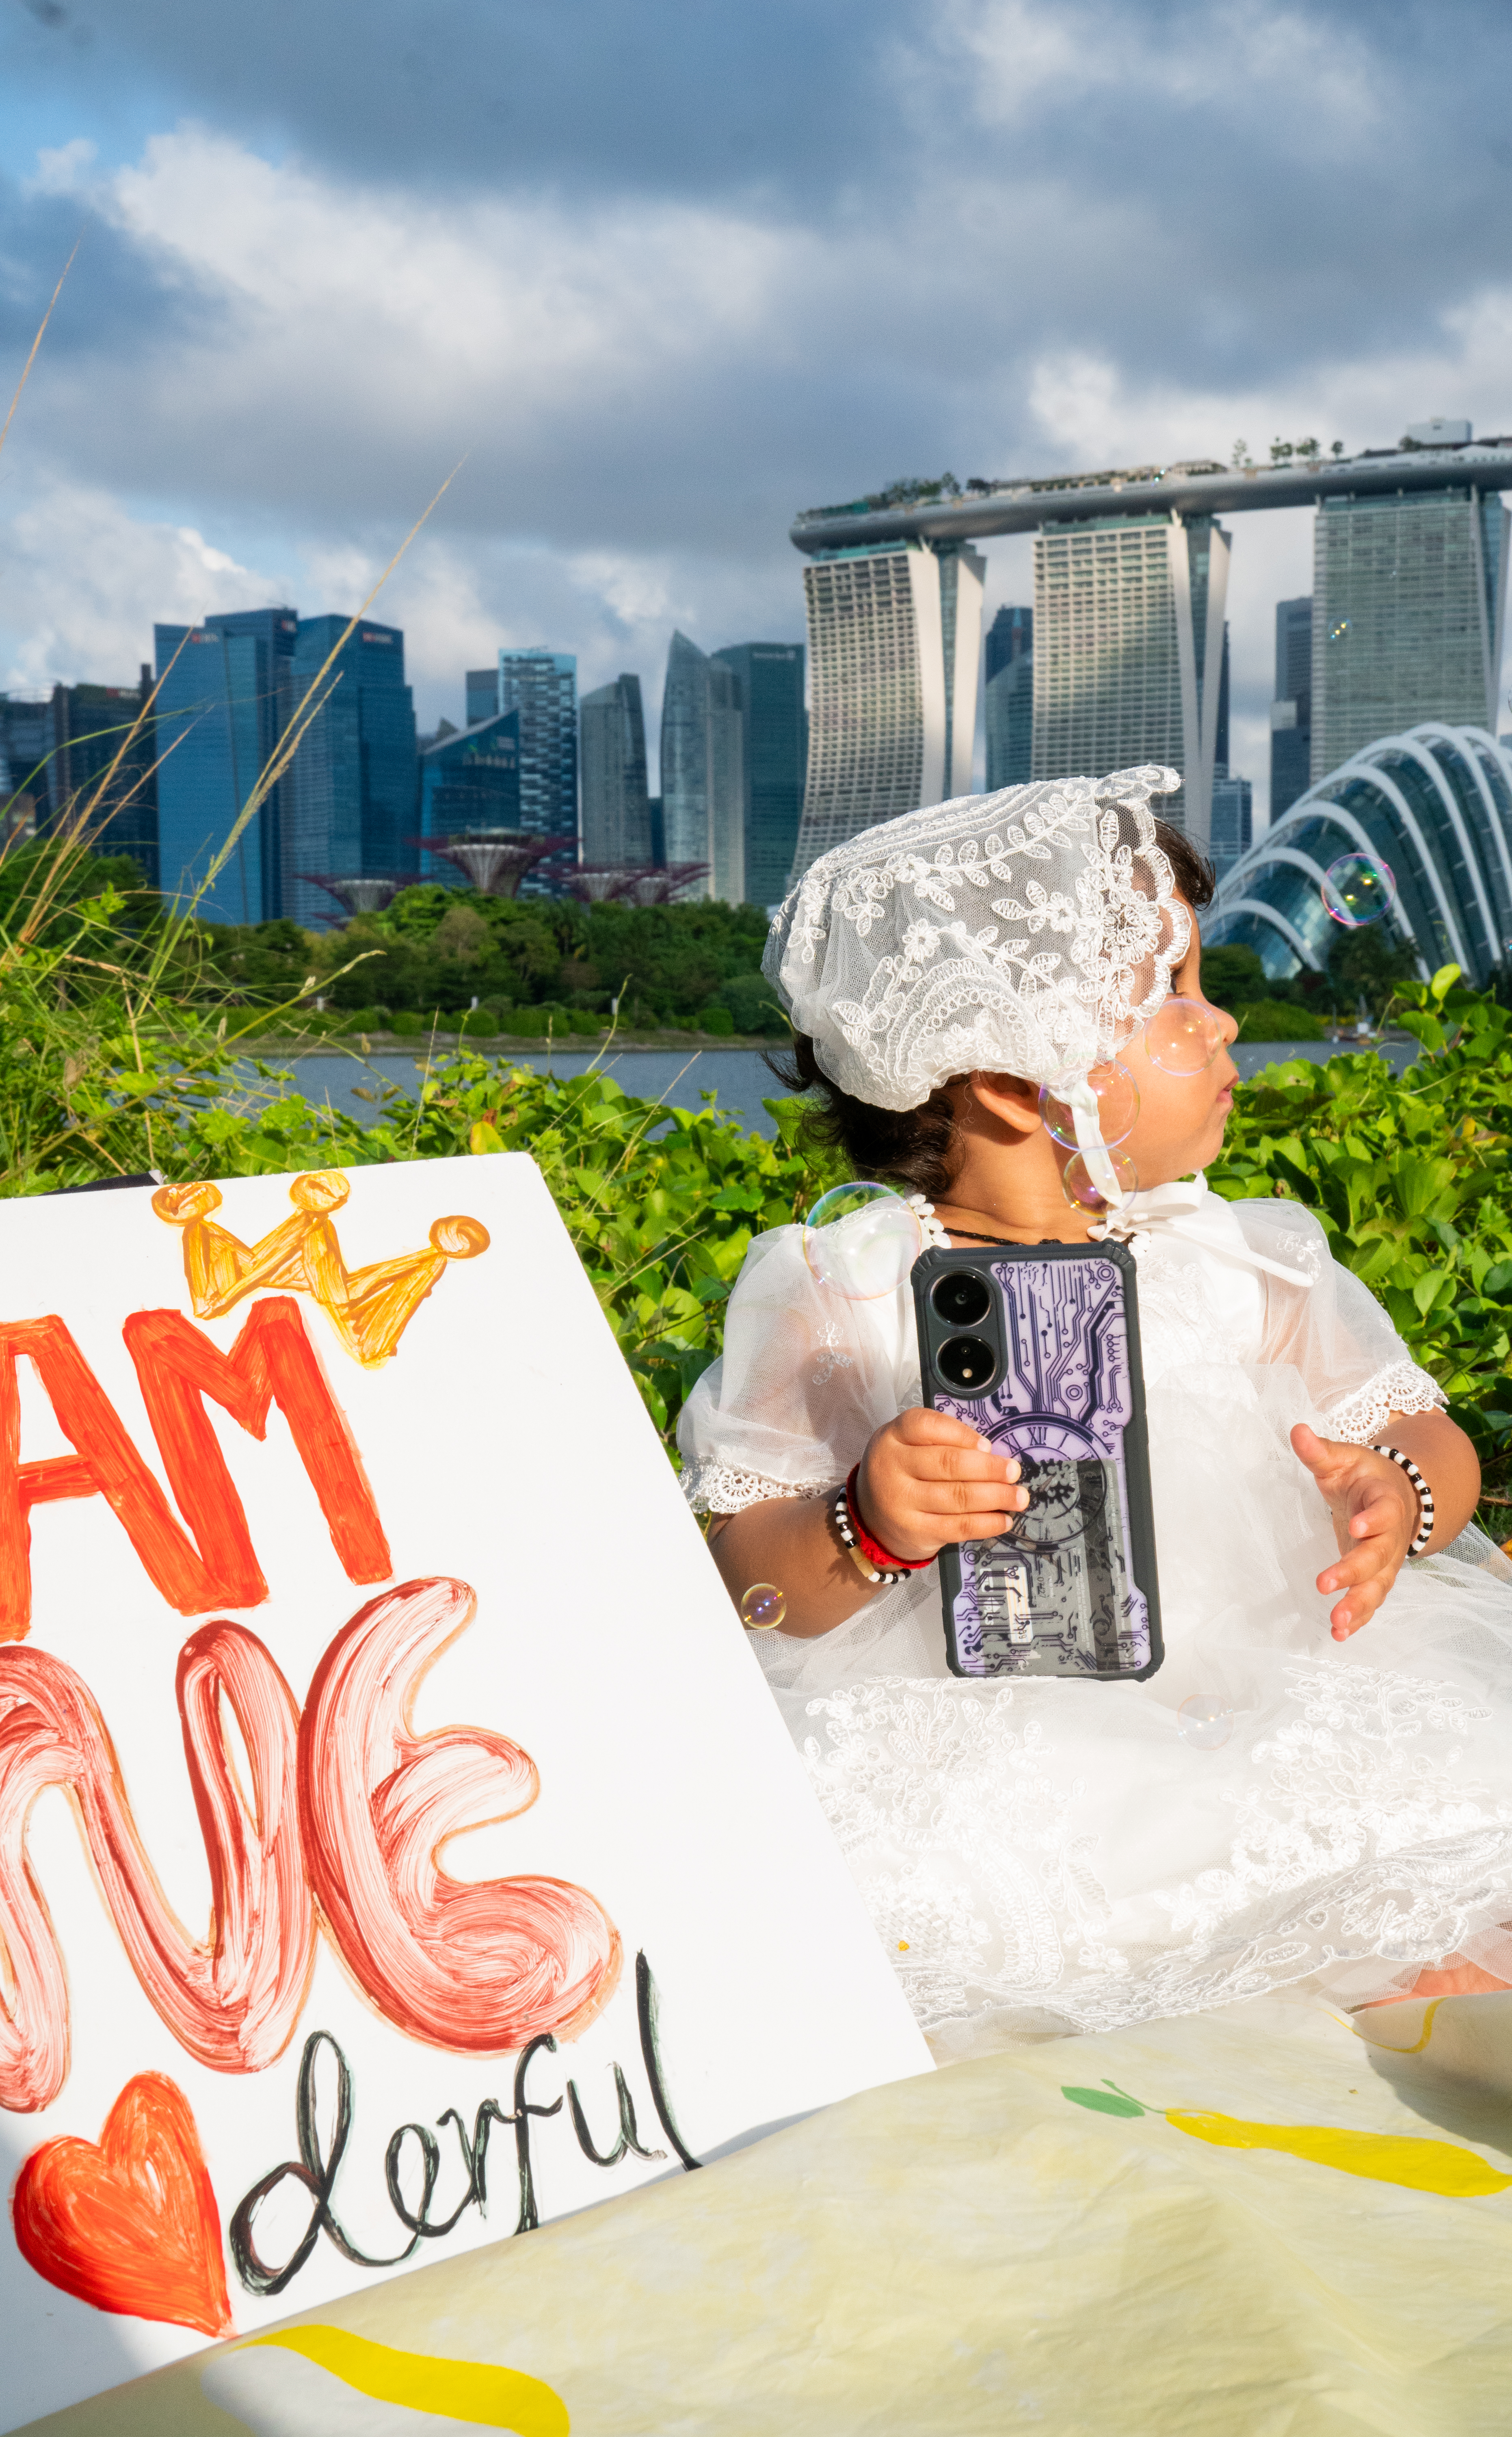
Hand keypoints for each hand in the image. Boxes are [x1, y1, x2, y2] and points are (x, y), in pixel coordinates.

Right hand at [856, 1408, 1026, 1563]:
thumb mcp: (908, 1446)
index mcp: (892, 1438)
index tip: (988, 1445)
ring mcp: (901, 1503)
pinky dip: (987, 1523)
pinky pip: (958, 1527)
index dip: (962, 1434)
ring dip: (996, 1496)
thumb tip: (990, 1453)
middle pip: (948, 1463)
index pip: (927, 1426)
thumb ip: (940, 1441)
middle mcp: (891, 1468)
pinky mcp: (915, 1531)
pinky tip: (1004, 1519)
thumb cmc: (902, 1474)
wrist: (872, 1520)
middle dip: (989, 1468)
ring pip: (958, 1497)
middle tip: (1013, 1471)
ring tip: (1018, 1496)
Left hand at [1291, 1423, 1419, 1639]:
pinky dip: (1359, 1619)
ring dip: (1358, 1606)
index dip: (1372, 1520)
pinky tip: (1338, 1635)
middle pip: (1378, 1557)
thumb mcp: (1343, 1460)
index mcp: (1385, 1502)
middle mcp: (1390, 1537)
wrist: (1395, 1495)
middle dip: (1354, 1572)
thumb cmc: (1363, 1477)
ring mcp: (1385, 1562)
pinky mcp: (1376, 1578)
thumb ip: (1320, 1451)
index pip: (1384, 1512)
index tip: (1355, 1526)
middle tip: (1325, 1583)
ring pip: (1377, 1587)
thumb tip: (1296, 1431)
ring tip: (1336, 1624)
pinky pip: (1371, 1602)